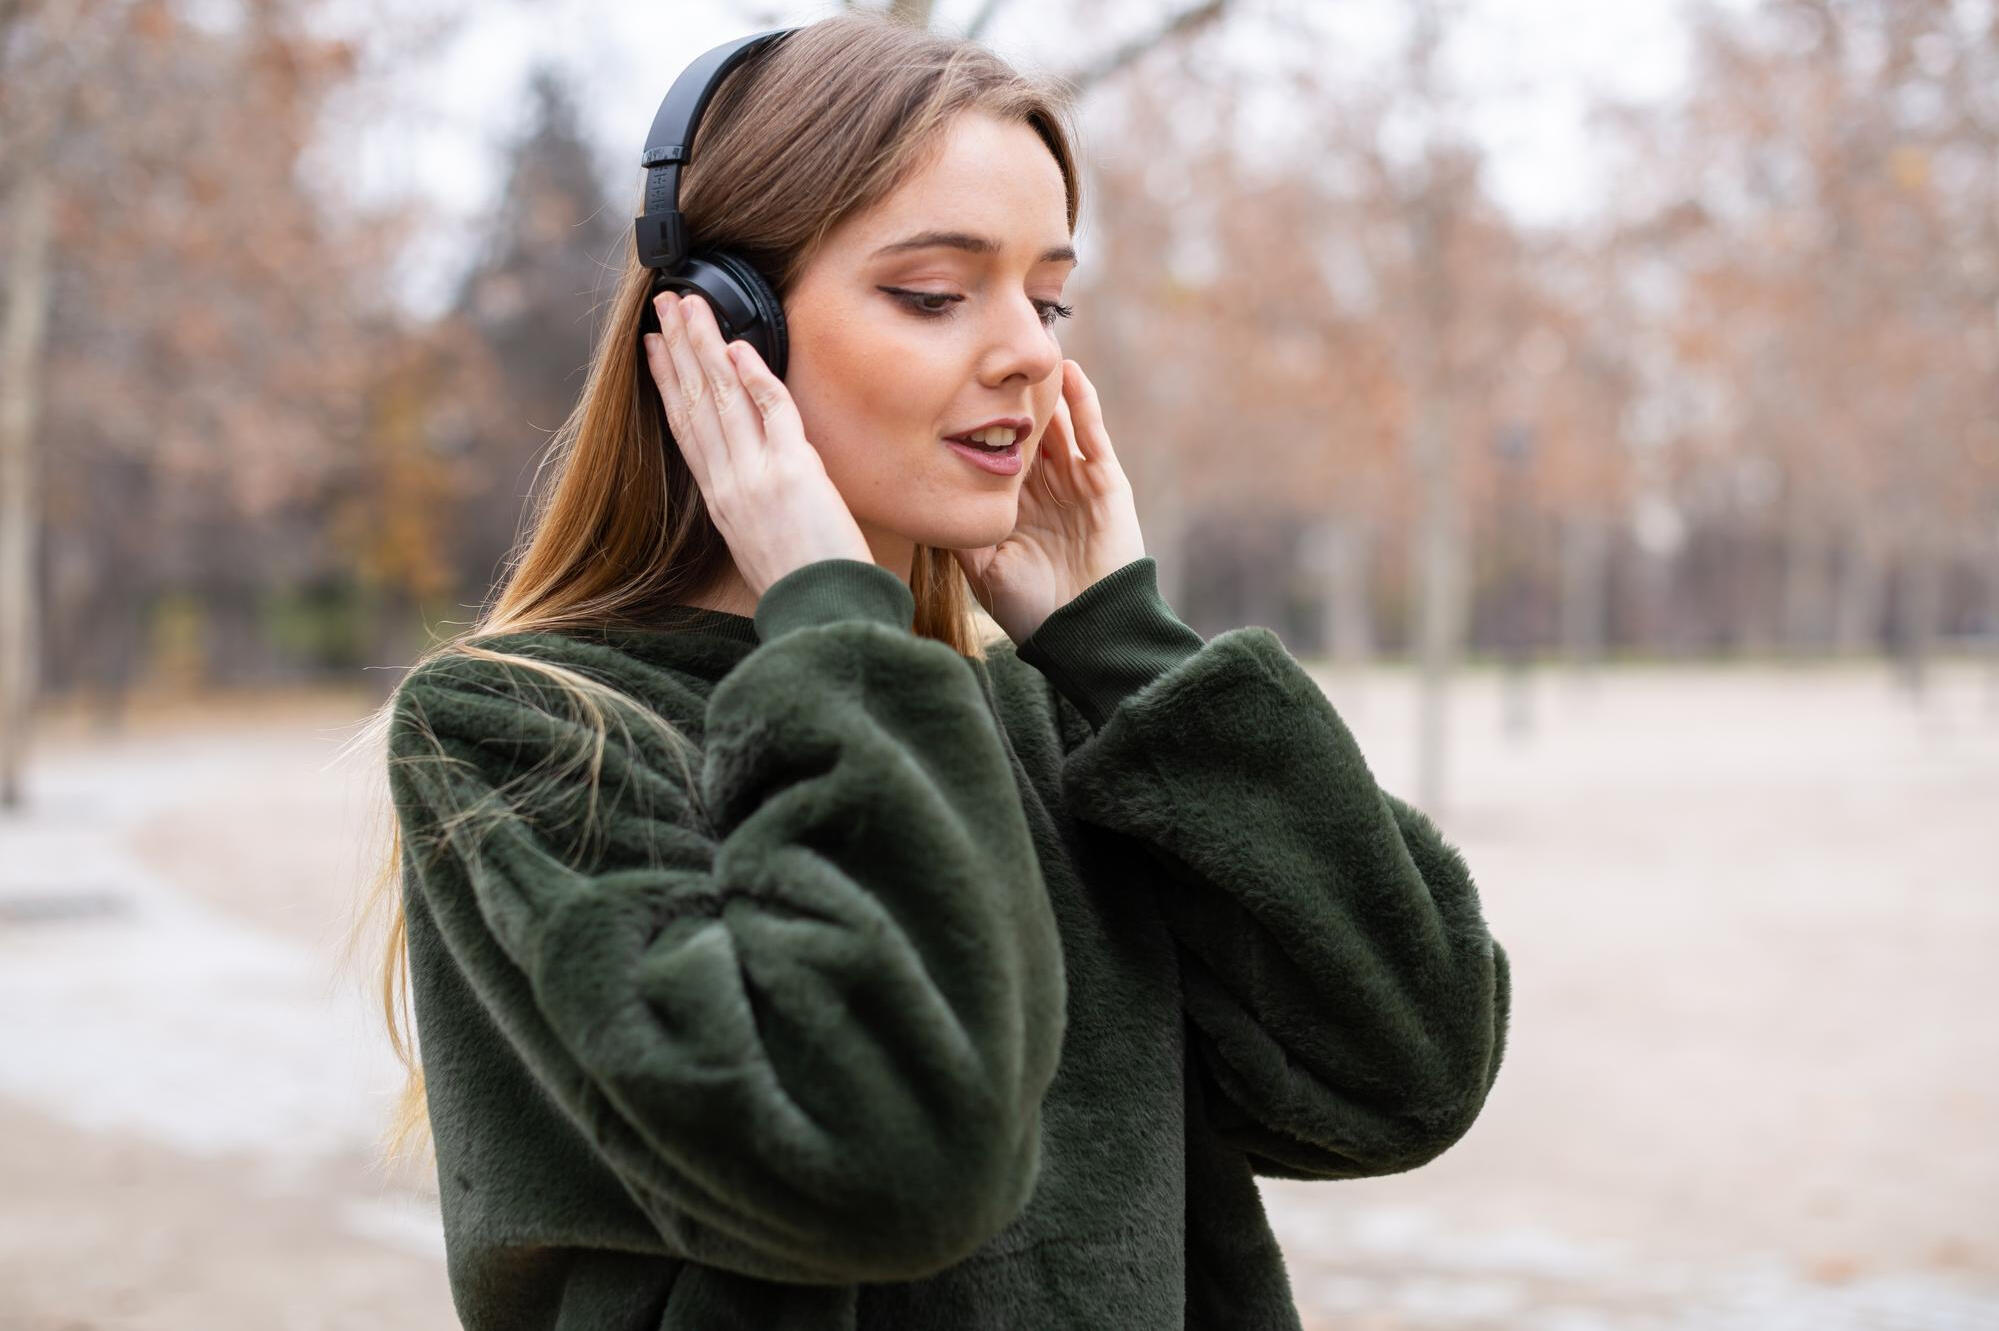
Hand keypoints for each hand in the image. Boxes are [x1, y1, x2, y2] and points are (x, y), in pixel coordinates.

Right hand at [643, 290, 873, 600]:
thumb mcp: (761, 546)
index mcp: (720, 501)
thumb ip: (754, 507)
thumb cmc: (804, 591)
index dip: (668, 384)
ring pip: (723, 398)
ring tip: (690, 306)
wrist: (823, 617)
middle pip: (696, 403)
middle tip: (664, 304)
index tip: (655, 349)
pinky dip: (755, 377)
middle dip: (679, 348)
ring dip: (705, 347)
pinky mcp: (794, 473)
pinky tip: (740, 347)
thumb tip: (759, 485)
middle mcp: (729, 484)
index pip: (686, 429)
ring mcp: (757, 476)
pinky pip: (772, 412)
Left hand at [951, 360, 1145, 643]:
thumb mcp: (982, 567)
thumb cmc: (1031, 609)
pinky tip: (1068, 372)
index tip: (950, 385)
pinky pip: (1093, 434)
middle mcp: (1043, 489)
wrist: (1084, 629)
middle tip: (986, 352)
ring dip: (1044, 391)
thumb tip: (927, 498)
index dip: (976, 422)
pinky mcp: (1105, 482)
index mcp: (1013, 506)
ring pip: (1058, 424)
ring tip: (1028, 351)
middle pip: (1025, 430)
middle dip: (1009, 397)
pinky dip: (1083, 402)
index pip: (993, 452)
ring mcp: (1076, 482)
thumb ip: (962, 529)